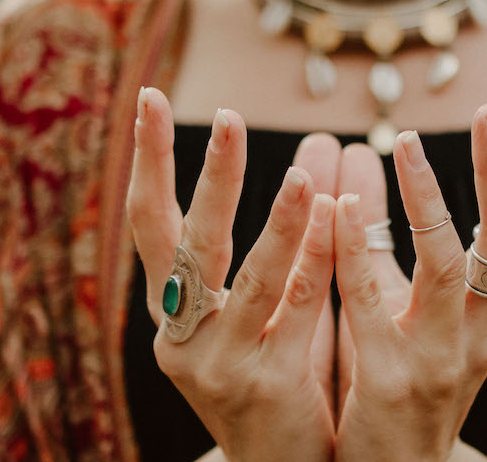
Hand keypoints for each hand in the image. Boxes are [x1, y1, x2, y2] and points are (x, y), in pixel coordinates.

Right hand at [127, 88, 336, 461]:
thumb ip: (283, 242)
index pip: (148, 222)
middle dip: (213, 178)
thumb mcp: (258, 311)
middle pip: (188, 243)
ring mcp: (218, 365)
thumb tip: (317, 153)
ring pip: (248, 280)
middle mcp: (180, 335)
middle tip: (231, 118)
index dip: (148, 159)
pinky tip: (338, 226)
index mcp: (169, 309)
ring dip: (279, 223)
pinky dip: (317, 265)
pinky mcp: (264, 388)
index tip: (148, 97)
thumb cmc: (274, 378)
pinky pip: (297, 316)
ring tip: (305, 173)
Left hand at [330, 78, 486, 461]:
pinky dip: (357, 257)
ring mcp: (438, 359)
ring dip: (428, 202)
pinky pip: (373, 312)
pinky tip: (339, 212)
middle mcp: (477, 331)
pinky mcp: (389, 384)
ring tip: (405, 139)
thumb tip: (367, 156)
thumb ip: (382, 237)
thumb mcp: (399, 308)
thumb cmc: (394, 392)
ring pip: (445, 270)